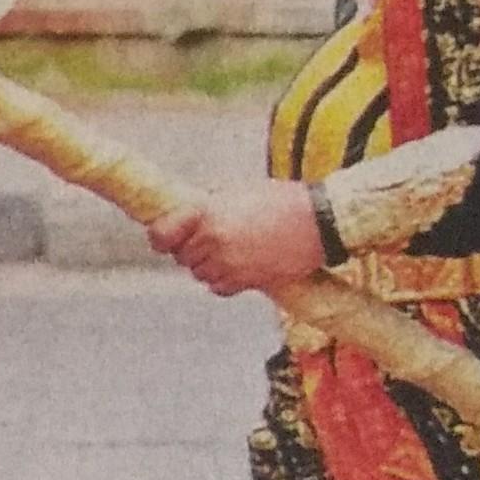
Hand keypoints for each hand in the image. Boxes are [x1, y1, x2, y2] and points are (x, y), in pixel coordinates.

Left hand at [150, 178, 327, 297]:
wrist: (320, 222)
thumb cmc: (282, 201)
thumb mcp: (239, 191)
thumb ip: (209, 205)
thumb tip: (185, 214)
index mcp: (208, 213)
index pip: (162, 233)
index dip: (160, 237)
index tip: (162, 239)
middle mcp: (213, 240)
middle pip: (182, 256)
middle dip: (192, 249)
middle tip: (212, 239)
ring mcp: (228, 263)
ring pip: (199, 274)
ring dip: (209, 265)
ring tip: (232, 250)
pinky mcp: (245, 281)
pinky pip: (218, 287)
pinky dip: (224, 281)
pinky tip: (241, 265)